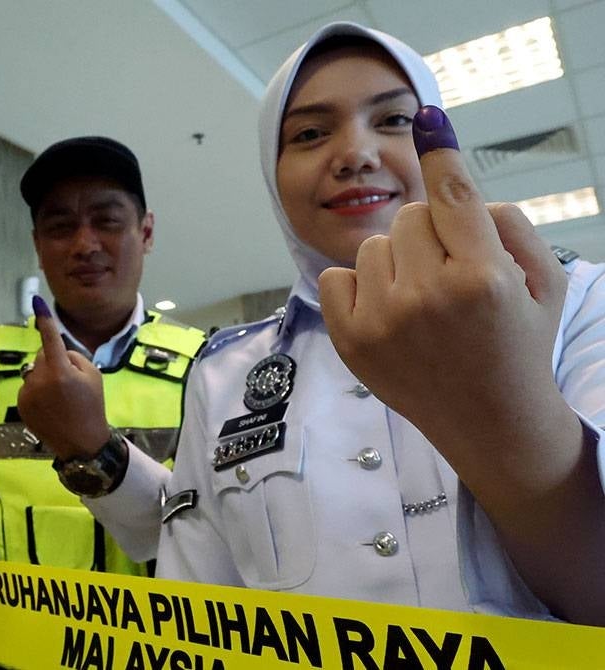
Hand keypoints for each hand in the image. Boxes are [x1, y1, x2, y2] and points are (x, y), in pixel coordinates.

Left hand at [16, 296, 110, 459]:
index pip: (51, 339)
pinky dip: (37, 391)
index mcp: (60, 371)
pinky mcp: (21, 404)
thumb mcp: (93, 375)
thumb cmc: (92, 406)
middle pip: (42, 355)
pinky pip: (28, 386)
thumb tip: (56, 350)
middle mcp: (39, 380)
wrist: (81, 442)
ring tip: (60, 398)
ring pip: (34, 371)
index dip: (45, 320)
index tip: (36, 302)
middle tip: (69, 382)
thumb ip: (73, 357)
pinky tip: (50, 406)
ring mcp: (27, 393)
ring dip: (44, 376)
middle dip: (53, 360)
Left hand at [319, 106, 571, 492]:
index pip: (453, 196)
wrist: (489, 422)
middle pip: (409, 216)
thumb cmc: (519, 344)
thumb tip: (458, 179)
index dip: (441, 154)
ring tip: (420, 300)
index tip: (428, 118)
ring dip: (394, 261)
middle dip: (429, 234)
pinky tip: (387, 313)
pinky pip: (335, 276)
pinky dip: (357, 286)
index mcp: (484, 277)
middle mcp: (430, 296)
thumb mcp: (546, 283)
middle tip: (448, 272)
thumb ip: (511, 225)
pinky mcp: (351, 340)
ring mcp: (385, 321)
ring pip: (372, 245)